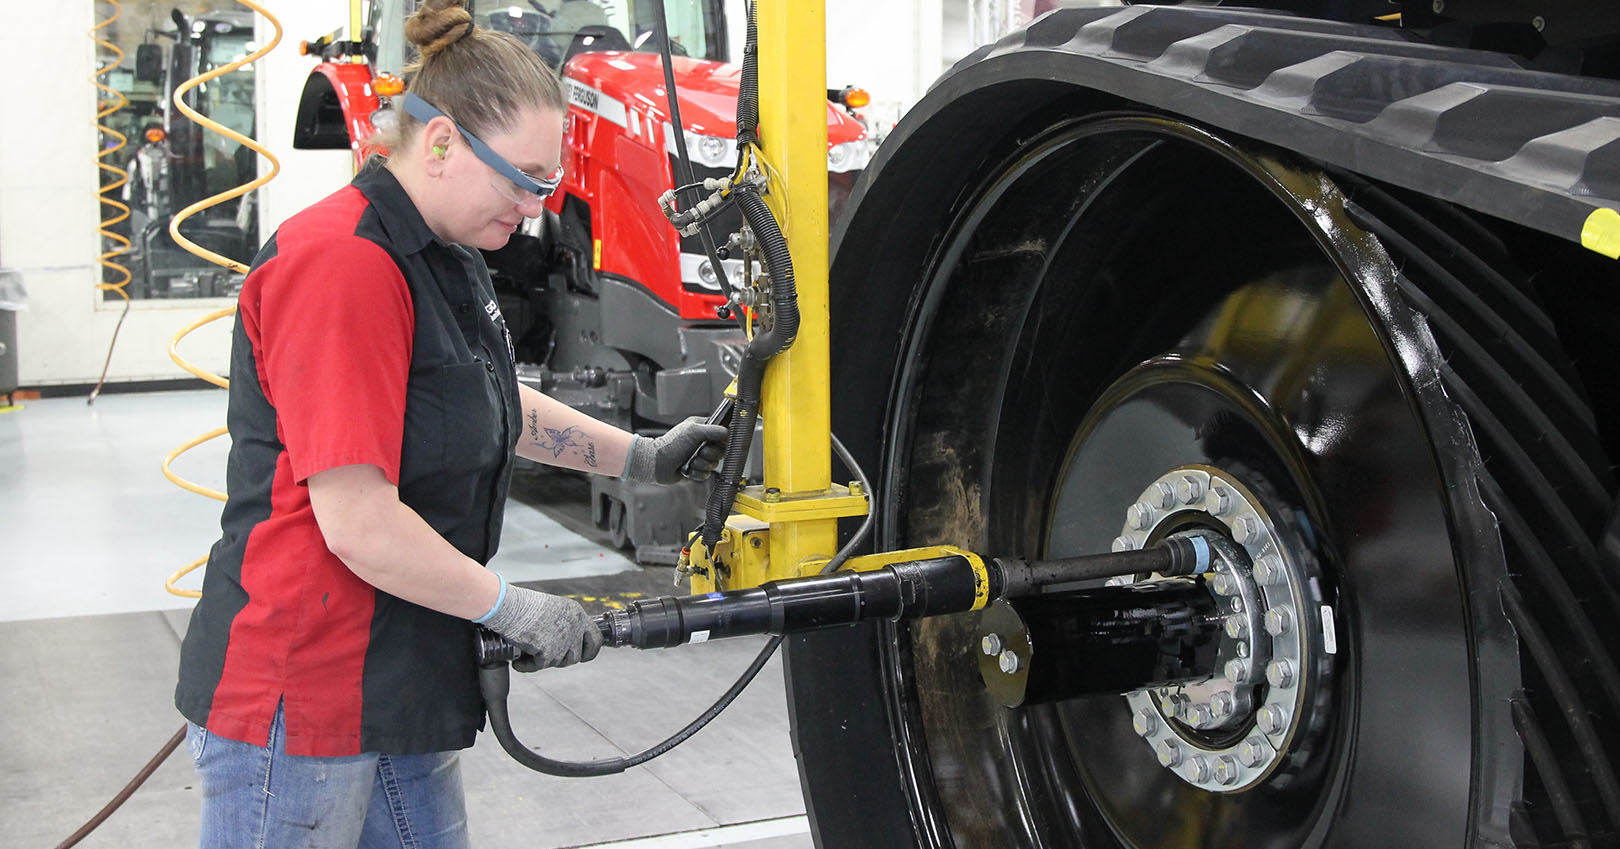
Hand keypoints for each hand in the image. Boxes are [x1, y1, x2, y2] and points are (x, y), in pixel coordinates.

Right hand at [480, 584, 603, 670]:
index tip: (584, 655)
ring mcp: (562, 641)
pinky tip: (519, 661)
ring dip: (545, 661)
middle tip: (550, 657)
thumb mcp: (553, 608)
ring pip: (559, 663)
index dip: (589, 650)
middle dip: (564, 659)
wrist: (509, 605)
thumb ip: (563, 622)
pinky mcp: (547, 652)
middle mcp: (574, 628)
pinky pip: (538, 667)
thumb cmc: (524, 604)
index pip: (596, 639)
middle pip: (577, 656)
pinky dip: (527, 666)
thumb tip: (563, 640)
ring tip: (531, 653)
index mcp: (577, 614)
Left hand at [625, 417, 727, 483]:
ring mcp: (698, 455)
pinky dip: (697, 473)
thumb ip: (714, 430)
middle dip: (710, 455)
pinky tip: (688, 469)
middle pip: (720, 451)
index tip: (716, 443)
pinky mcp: (695, 468)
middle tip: (699, 452)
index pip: (722, 434)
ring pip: (713, 464)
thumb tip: (728, 432)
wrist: (657, 464)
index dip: (721, 441)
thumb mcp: (694, 432)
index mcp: (701, 428)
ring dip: (702, 465)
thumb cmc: (670, 446)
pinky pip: (705, 474)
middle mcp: (701, 441)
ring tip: (691, 461)